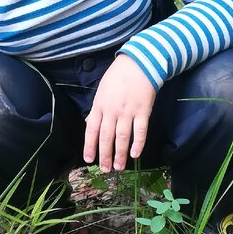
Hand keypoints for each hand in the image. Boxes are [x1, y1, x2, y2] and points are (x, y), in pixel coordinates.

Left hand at [84, 55, 155, 172]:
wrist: (140, 63)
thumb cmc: (118, 76)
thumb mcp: (102, 91)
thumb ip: (97, 109)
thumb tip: (90, 124)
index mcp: (99, 106)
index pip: (91, 130)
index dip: (89, 146)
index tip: (89, 160)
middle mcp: (112, 111)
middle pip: (106, 137)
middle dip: (104, 156)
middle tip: (105, 170)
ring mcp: (128, 112)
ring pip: (122, 137)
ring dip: (119, 154)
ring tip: (118, 167)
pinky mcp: (143, 111)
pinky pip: (140, 131)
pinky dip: (137, 144)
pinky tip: (134, 154)